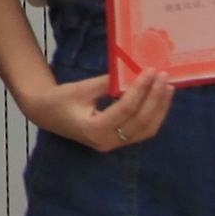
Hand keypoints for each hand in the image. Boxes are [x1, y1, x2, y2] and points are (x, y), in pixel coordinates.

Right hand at [19, 69, 174, 152]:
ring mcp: (114, 144)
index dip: (140, 90)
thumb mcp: (82, 88)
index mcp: (94, 129)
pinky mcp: (118, 140)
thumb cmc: (59, 100)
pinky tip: (159, 99)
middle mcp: (107, 141)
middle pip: (141, 122)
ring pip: (146, 130)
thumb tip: (133, 72)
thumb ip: (109, 83)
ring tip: (168, 87)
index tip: (151, 71)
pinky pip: (142, 130)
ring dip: (159, 108)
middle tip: (164, 77)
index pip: (125, 109)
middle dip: (155, 98)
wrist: (46, 114)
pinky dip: (153, 114)